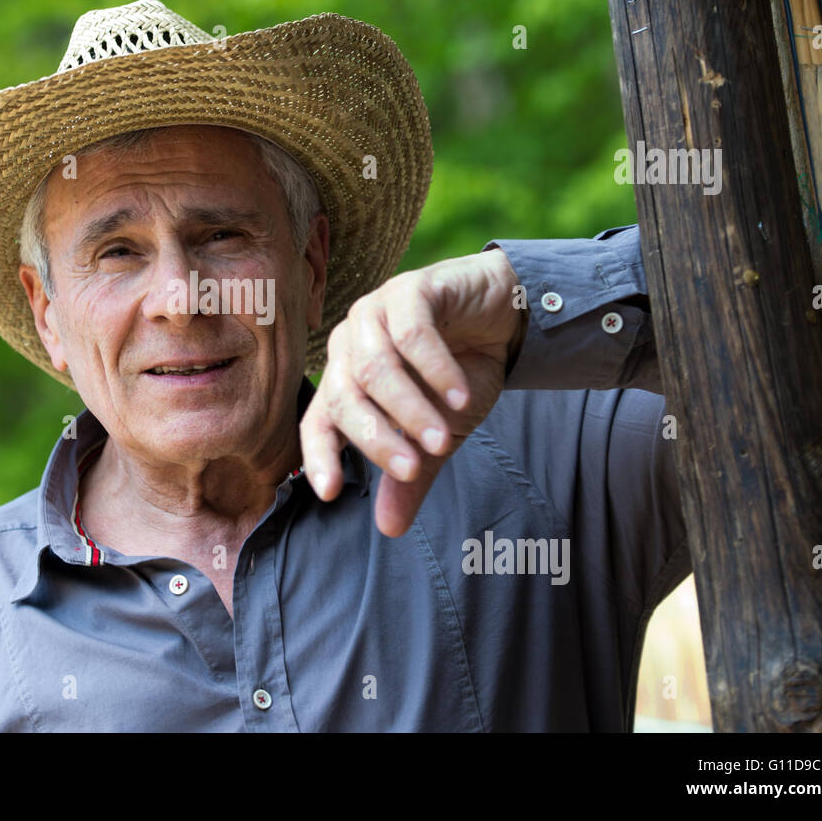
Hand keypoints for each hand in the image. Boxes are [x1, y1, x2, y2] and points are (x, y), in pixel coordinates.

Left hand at [299, 248, 524, 536]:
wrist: (504, 316)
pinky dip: (436, 370)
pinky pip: (413, 333)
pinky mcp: (409, 290)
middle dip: (377, 439)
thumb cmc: (460, 373)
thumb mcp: (437, 432)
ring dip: (410, 409)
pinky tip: (459, 396)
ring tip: (442, 438)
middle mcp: (349, 345)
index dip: (318, 455)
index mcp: (346, 379)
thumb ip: (412, 475)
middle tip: (411, 468)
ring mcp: (374, 313)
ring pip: (376, 368)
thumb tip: (389, 530)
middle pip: (344, 397)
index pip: (318, 420)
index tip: (330, 492)